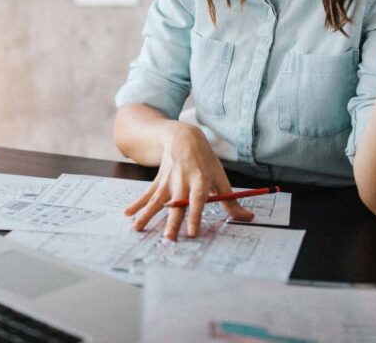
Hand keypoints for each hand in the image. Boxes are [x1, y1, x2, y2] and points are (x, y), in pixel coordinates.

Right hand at [123, 122, 253, 239]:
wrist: (183, 137)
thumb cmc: (205, 160)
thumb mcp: (220, 177)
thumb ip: (231, 201)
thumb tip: (248, 218)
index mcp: (200, 180)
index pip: (197, 201)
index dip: (195, 217)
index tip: (192, 233)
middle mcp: (182, 182)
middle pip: (177, 205)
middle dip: (171, 222)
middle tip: (168, 239)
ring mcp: (168, 182)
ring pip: (156, 201)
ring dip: (146, 215)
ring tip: (137, 228)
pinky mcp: (158, 181)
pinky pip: (147, 195)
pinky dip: (136, 204)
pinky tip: (127, 214)